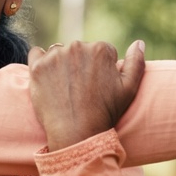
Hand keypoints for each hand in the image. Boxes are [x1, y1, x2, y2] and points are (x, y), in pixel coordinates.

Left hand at [28, 40, 145, 150]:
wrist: (77, 134)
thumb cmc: (105, 113)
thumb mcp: (129, 89)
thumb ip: (137, 62)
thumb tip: (139, 42)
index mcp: (101, 49)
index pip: (99, 51)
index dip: (99, 69)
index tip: (96, 86)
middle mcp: (77, 47)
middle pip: (78, 50)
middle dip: (79, 64)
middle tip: (79, 89)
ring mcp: (55, 56)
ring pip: (58, 52)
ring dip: (60, 63)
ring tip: (64, 88)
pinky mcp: (37, 66)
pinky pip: (36, 53)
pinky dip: (39, 62)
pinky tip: (46, 78)